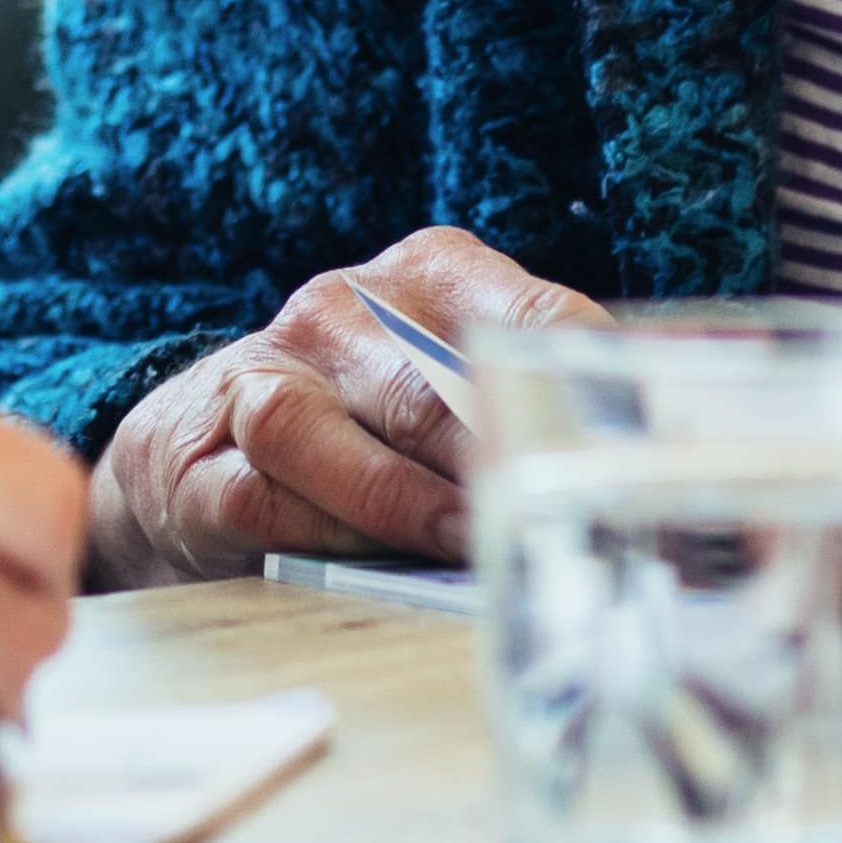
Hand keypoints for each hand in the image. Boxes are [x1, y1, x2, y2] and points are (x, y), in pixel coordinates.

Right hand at [87, 228, 601, 585]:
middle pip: (438, 381)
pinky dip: (328, 536)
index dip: (594, 395)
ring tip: (476, 547)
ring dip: (414, 499)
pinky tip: (372, 566)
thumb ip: (534, 421)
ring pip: (337, 429)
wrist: (191, 451)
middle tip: (574, 524)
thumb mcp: (452, 391)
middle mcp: (343, 310)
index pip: (534, 317)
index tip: (650, 465)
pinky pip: (270, 498)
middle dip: (509, 460)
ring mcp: (266, 378)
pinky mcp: (203, 461)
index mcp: (431, 276)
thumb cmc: (365, 430)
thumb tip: (646, 494)